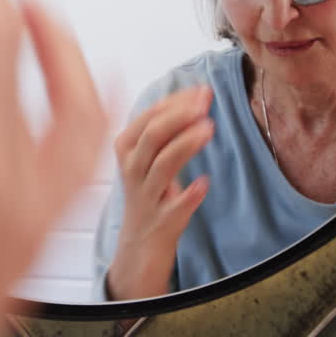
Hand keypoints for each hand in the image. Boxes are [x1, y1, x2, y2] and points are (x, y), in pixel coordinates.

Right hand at [0, 0, 107, 336]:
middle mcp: (17, 184)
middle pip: (37, 65)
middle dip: (6, 7)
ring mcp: (36, 213)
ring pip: (86, 111)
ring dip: (64, 54)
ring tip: (35, 19)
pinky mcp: (38, 238)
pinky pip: (90, 158)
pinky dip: (86, 109)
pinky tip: (68, 98)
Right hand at [104, 86, 212, 300]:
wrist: (138, 246)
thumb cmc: (149, 192)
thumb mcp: (147, 156)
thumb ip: (166, 128)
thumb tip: (198, 96)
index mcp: (126, 149)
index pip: (148, 117)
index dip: (176, 101)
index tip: (202, 90)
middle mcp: (132, 170)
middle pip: (152, 136)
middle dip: (179, 116)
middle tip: (206, 104)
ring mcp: (146, 197)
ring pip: (162, 165)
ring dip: (185, 144)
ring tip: (209, 128)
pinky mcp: (161, 222)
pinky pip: (174, 207)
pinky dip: (190, 194)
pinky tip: (205, 183)